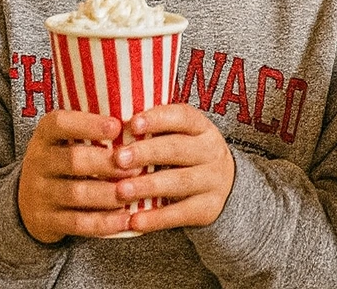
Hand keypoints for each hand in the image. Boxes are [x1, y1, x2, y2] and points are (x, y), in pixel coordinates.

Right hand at [18, 110, 137, 241]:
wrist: (28, 201)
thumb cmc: (63, 160)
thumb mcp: (67, 139)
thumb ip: (93, 129)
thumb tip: (141, 117)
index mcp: (45, 134)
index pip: (61, 123)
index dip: (88, 124)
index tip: (117, 126)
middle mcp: (38, 161)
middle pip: (73, 160)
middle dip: (107, 163)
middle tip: (136, 167)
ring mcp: (39, 193)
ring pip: (76, 193)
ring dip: (109, 194)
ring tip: (134, 193)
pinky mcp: (45, 221)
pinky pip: (76, 223)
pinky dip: (103, 222)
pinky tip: (125, 220)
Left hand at [112, 104, 234, 232]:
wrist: (225, 185)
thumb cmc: (186, 155)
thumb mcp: (180, 136)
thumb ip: (154, 130)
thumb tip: (111, 126)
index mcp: (201, 127)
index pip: (183, 116)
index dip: (158, 119)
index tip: (132, 123)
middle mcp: (211, 151)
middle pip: (178, 149)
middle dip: (147, 153)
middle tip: (118, 159)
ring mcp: (213, 181)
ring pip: (179, 182)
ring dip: (148, 186)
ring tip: (121, 191)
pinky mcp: (209, 208)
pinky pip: (181, 214)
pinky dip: (156, 218)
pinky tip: (134, 221)